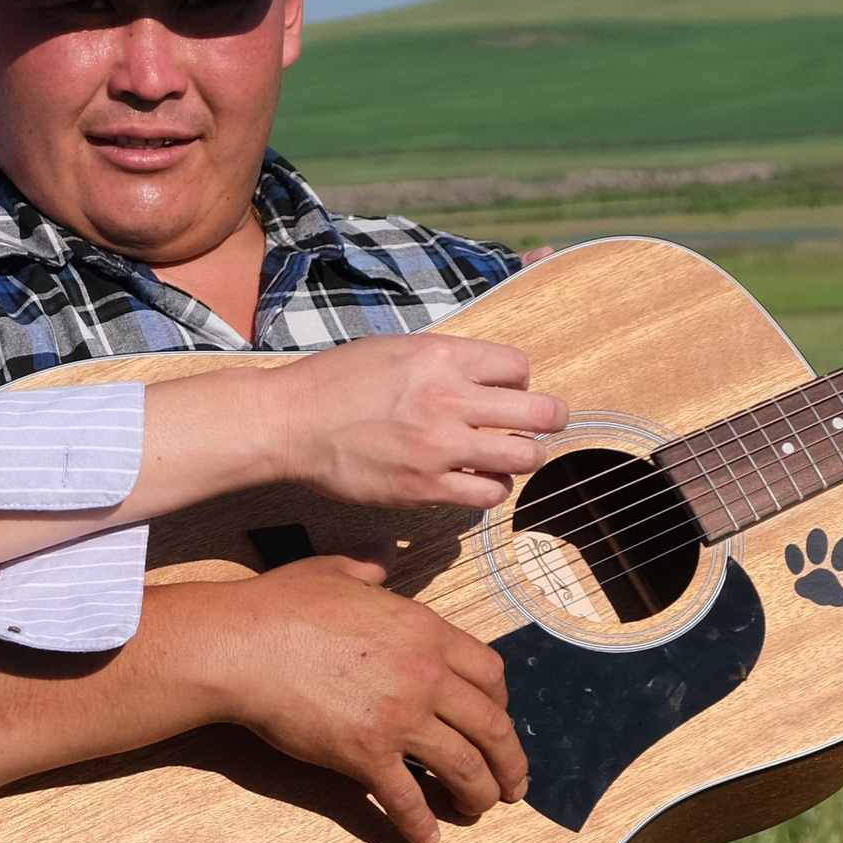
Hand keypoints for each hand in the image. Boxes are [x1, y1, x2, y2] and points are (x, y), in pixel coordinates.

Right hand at [190, 554, 527, 842]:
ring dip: (479, 793)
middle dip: (509, 760)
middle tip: (511, 784)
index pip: (490, 673)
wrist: (241, 647)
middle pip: (491, 726)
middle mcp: (425, 675)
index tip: (497, 722)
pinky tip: (425, 840)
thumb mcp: (334, 570)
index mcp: (425, 631)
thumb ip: (370, 564)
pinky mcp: (366, 755)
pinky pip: (406, 798)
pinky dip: (419, 824)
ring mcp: (399, 718)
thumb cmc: (281, 606)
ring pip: (463, 766)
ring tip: (480, 809)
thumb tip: (384, 549)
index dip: (500, 703)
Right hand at [266, 331, 567, 515]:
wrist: (292, 423)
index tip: (508, 390)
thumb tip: (486, 375)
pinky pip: (488, 494)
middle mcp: (449, 399)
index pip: (518, 367)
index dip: (519, 380)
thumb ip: (445, 360)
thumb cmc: (338, 382)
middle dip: (550, 417)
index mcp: (442, 357)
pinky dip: (491, 487)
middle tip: (547, 422)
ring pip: (524, 457)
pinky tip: (477, 480)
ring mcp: (440, 447)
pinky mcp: (426, 487)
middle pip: (539, 412)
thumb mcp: (397, 349)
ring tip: (510, 455)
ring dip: (523, 456)